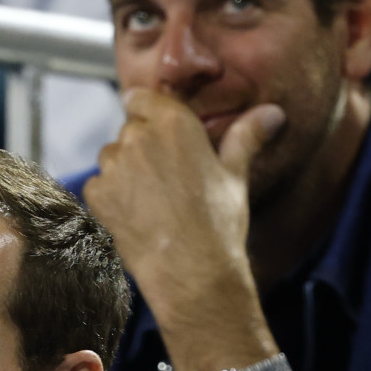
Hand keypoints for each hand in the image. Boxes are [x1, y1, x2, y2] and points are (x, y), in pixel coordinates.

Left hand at [83, 89, 284, 340]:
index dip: (148, 112)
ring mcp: (115, 165)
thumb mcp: (236, 176)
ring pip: (112, 156)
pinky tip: (137, 216)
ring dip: (125, 170)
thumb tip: (272, 113)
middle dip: (143, 147)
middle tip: (166, 180)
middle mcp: (139, 136)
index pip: (142, 97)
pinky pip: (99, 184)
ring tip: (153, 201)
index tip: (156, 130)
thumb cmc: (219, 225)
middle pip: (130, 130)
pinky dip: (111, 196)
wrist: (193, 273)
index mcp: (175, 123)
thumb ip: (247, 137)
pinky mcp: (98, 193)